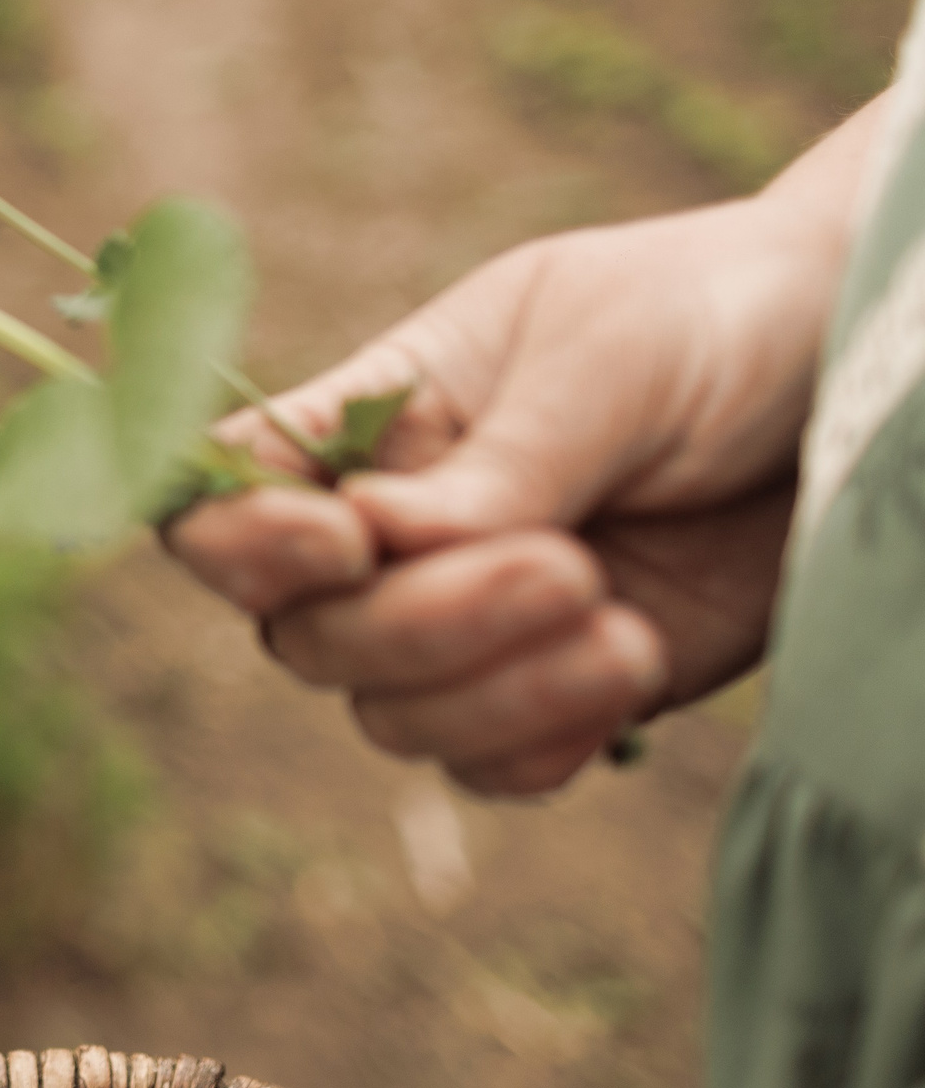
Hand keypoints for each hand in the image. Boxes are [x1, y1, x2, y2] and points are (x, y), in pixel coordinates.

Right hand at [167, 115, 872, 794]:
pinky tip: (629, 674)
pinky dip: (538, 744)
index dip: (238, 536)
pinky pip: (491, 767)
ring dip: (493, 689)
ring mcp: (476, 620)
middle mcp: (400, 529)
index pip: (227, 490)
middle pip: (302, 629)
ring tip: (622, 623)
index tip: (339, 542)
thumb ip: (498, 458)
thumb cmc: (719, 319)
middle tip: (564, 568)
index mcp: (377, 418)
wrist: (874, 375)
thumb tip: (378, 545)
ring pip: (390, 712)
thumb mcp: (607, 354)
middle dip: (419, 622)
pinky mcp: (562, 691)